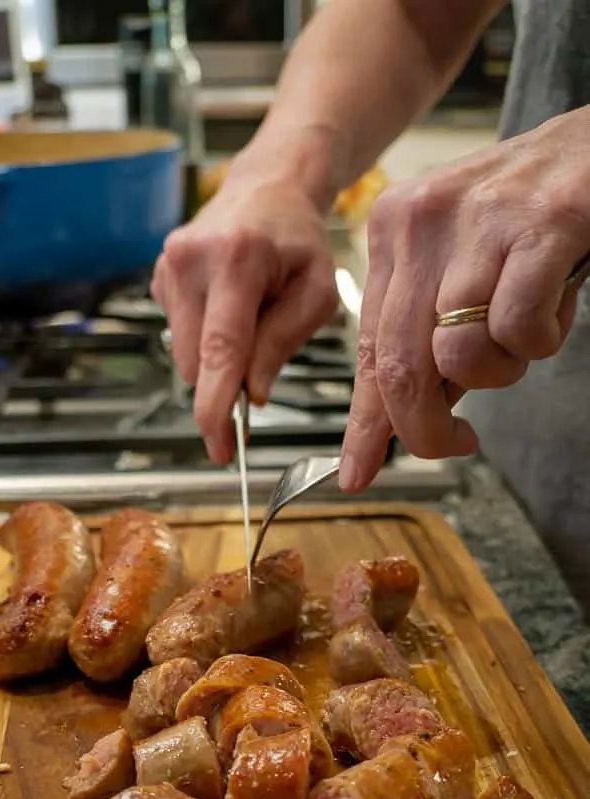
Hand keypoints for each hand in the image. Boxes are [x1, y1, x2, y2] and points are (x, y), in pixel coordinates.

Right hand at [151, 170, 336, 462]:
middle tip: (260, 366)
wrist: (267, 189)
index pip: (220, 349)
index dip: (216, 405)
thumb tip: (253, 394)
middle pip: (195, 360)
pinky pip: (179, 333)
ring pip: (184, 353)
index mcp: (236, 260)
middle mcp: (190, 259)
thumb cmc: (298, 240)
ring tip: (249, 317)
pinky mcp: (159, 276)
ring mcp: (167, 266)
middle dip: (224, 383)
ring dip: (217, 356)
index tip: (220, 446)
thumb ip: (283, 344)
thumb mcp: (316, 292)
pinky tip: (227, 307)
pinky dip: (205, 336)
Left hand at [339, 106, 589, 492]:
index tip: (356, 471)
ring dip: (496, 373)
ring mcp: (478, 222)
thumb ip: (427, 334)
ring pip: (456, 354)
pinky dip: (537, 343)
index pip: (367, 349)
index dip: (363, 424)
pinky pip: (516, 328)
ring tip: (523, 337)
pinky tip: (550, 312)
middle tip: (455, 444)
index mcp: (391, 232)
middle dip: (425, 428)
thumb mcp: (457, 268)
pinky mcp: (540, 227)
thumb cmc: (526, 218)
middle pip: (399, 365)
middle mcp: (420, 223)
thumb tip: (408, 417)